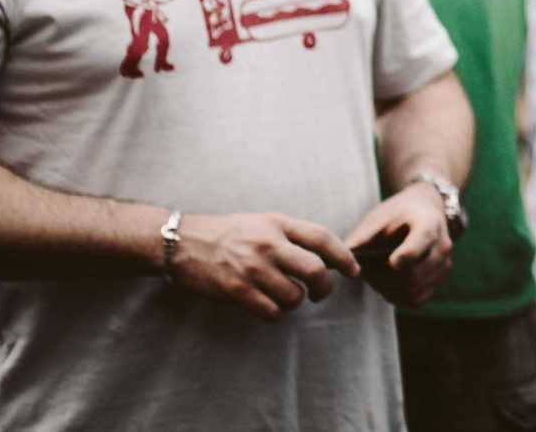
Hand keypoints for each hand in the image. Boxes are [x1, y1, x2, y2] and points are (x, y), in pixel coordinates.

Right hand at [167, 212, 358, 320]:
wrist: (182, 242)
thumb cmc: (226, 233)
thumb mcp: (262, 222)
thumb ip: (290, 235)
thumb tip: (323, 256)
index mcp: (278, 224)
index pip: (322, 238)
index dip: (343, 256)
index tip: (353, 270)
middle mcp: (269, 245)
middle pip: (315, 270)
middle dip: (325, 288)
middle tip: (321, 294)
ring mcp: (252, 268)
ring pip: (294, 296)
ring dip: (296, 302)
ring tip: (286, 297)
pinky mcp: (236, 290)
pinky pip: (271, 311)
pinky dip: (275, 313)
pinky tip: (269, 306)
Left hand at [344, 183, 451, 308]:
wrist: (426, 209)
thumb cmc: (397, 213)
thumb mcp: (378, 217)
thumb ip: (360, 239)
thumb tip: (336, 264)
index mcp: (428, 223)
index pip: (420, 245)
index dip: (404, 258)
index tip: (390, 261)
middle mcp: (442, 246)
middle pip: (412, 276)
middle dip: (382, 279)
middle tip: (366, 271)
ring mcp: (444, 265)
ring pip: (413, 291)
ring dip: (388, 289)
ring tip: (376, 275)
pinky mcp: (439, 280)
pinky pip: (417, 299)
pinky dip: (398, 296)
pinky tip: (388, 283)